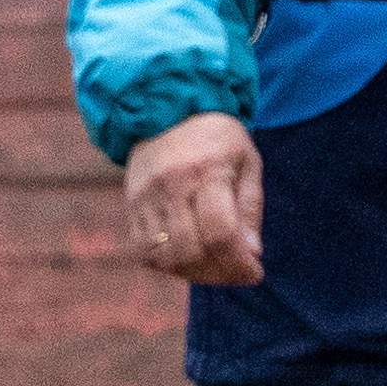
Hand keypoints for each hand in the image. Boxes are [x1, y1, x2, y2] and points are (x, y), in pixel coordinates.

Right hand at [124, 112, 264, 285]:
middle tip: (236, 273)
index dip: (238, 262)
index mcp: (208, 170)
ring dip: (195, 274)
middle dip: (220, 273)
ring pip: (166, 256)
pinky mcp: (132, 206)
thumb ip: (250, 207)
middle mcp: (172, 185)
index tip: (254, 273)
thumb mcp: (247, 161)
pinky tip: (190, 259)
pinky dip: (169, 265)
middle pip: (192, 250)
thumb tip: (251, 253)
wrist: (166, 111)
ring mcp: (147, 197)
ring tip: (215, 268)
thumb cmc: (217, 138)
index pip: (220, 231)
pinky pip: (145, 251)